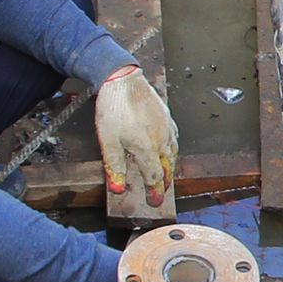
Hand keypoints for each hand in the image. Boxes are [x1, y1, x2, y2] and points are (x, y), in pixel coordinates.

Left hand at [93, 66, 176, 203]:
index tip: (155, 202)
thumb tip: (118, 188)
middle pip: (167, 167)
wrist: (123, 80)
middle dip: (165, 182)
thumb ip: (115, 166)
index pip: (154, 177)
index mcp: (148, 148)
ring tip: (166, 173)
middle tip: (162, 192)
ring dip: (169, 166)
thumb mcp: (108, 141)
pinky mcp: (167, 117)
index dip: (155, 191)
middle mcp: (161, 140)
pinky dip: (171, 150)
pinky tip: (167, 148)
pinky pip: (174, 139)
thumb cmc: (114, 107)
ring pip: (173, 153)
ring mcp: (166, 127)